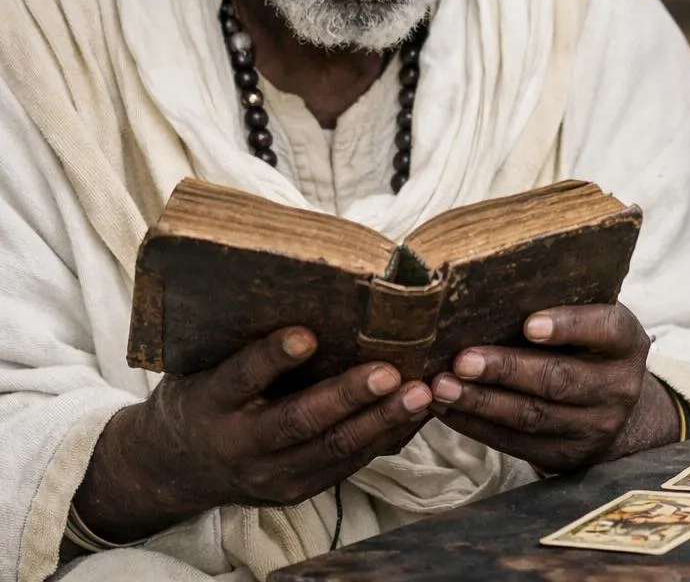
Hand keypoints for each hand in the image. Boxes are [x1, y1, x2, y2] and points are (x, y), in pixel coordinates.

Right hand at [76, 327, 431, 542]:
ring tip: (422, 393)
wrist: (175, 468)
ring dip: (383, 421)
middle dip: (349, 397)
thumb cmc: (203, 394)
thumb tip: (310, 289)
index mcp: (207, 404)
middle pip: (298, 422)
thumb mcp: (203, 367)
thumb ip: (243, 343)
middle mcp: (237, 445)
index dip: (271, 358)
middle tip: (391, 372)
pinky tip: (420, 412)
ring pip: (334, 449)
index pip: (239, 378)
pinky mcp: (296, 492)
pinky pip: (349, 465)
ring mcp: (269, 476)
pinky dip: (388, 437)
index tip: (306, 335)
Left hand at [429, 303, 668, 472]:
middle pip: (559, 379)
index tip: (529, 324)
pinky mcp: (566, 454)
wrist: (611, 404)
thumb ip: (561, 304)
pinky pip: (516, 443)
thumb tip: (492, 285)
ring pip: (533, 416)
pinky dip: (477, 427)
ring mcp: (595, 426)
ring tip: (443, 387)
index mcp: (625, 342)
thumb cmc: (586, 345)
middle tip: (463, 360)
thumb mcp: (591, 320)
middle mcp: (618, 387)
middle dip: (506, 370)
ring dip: (482, 402)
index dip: (569, 326)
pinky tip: (449, 409)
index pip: (605, 329)